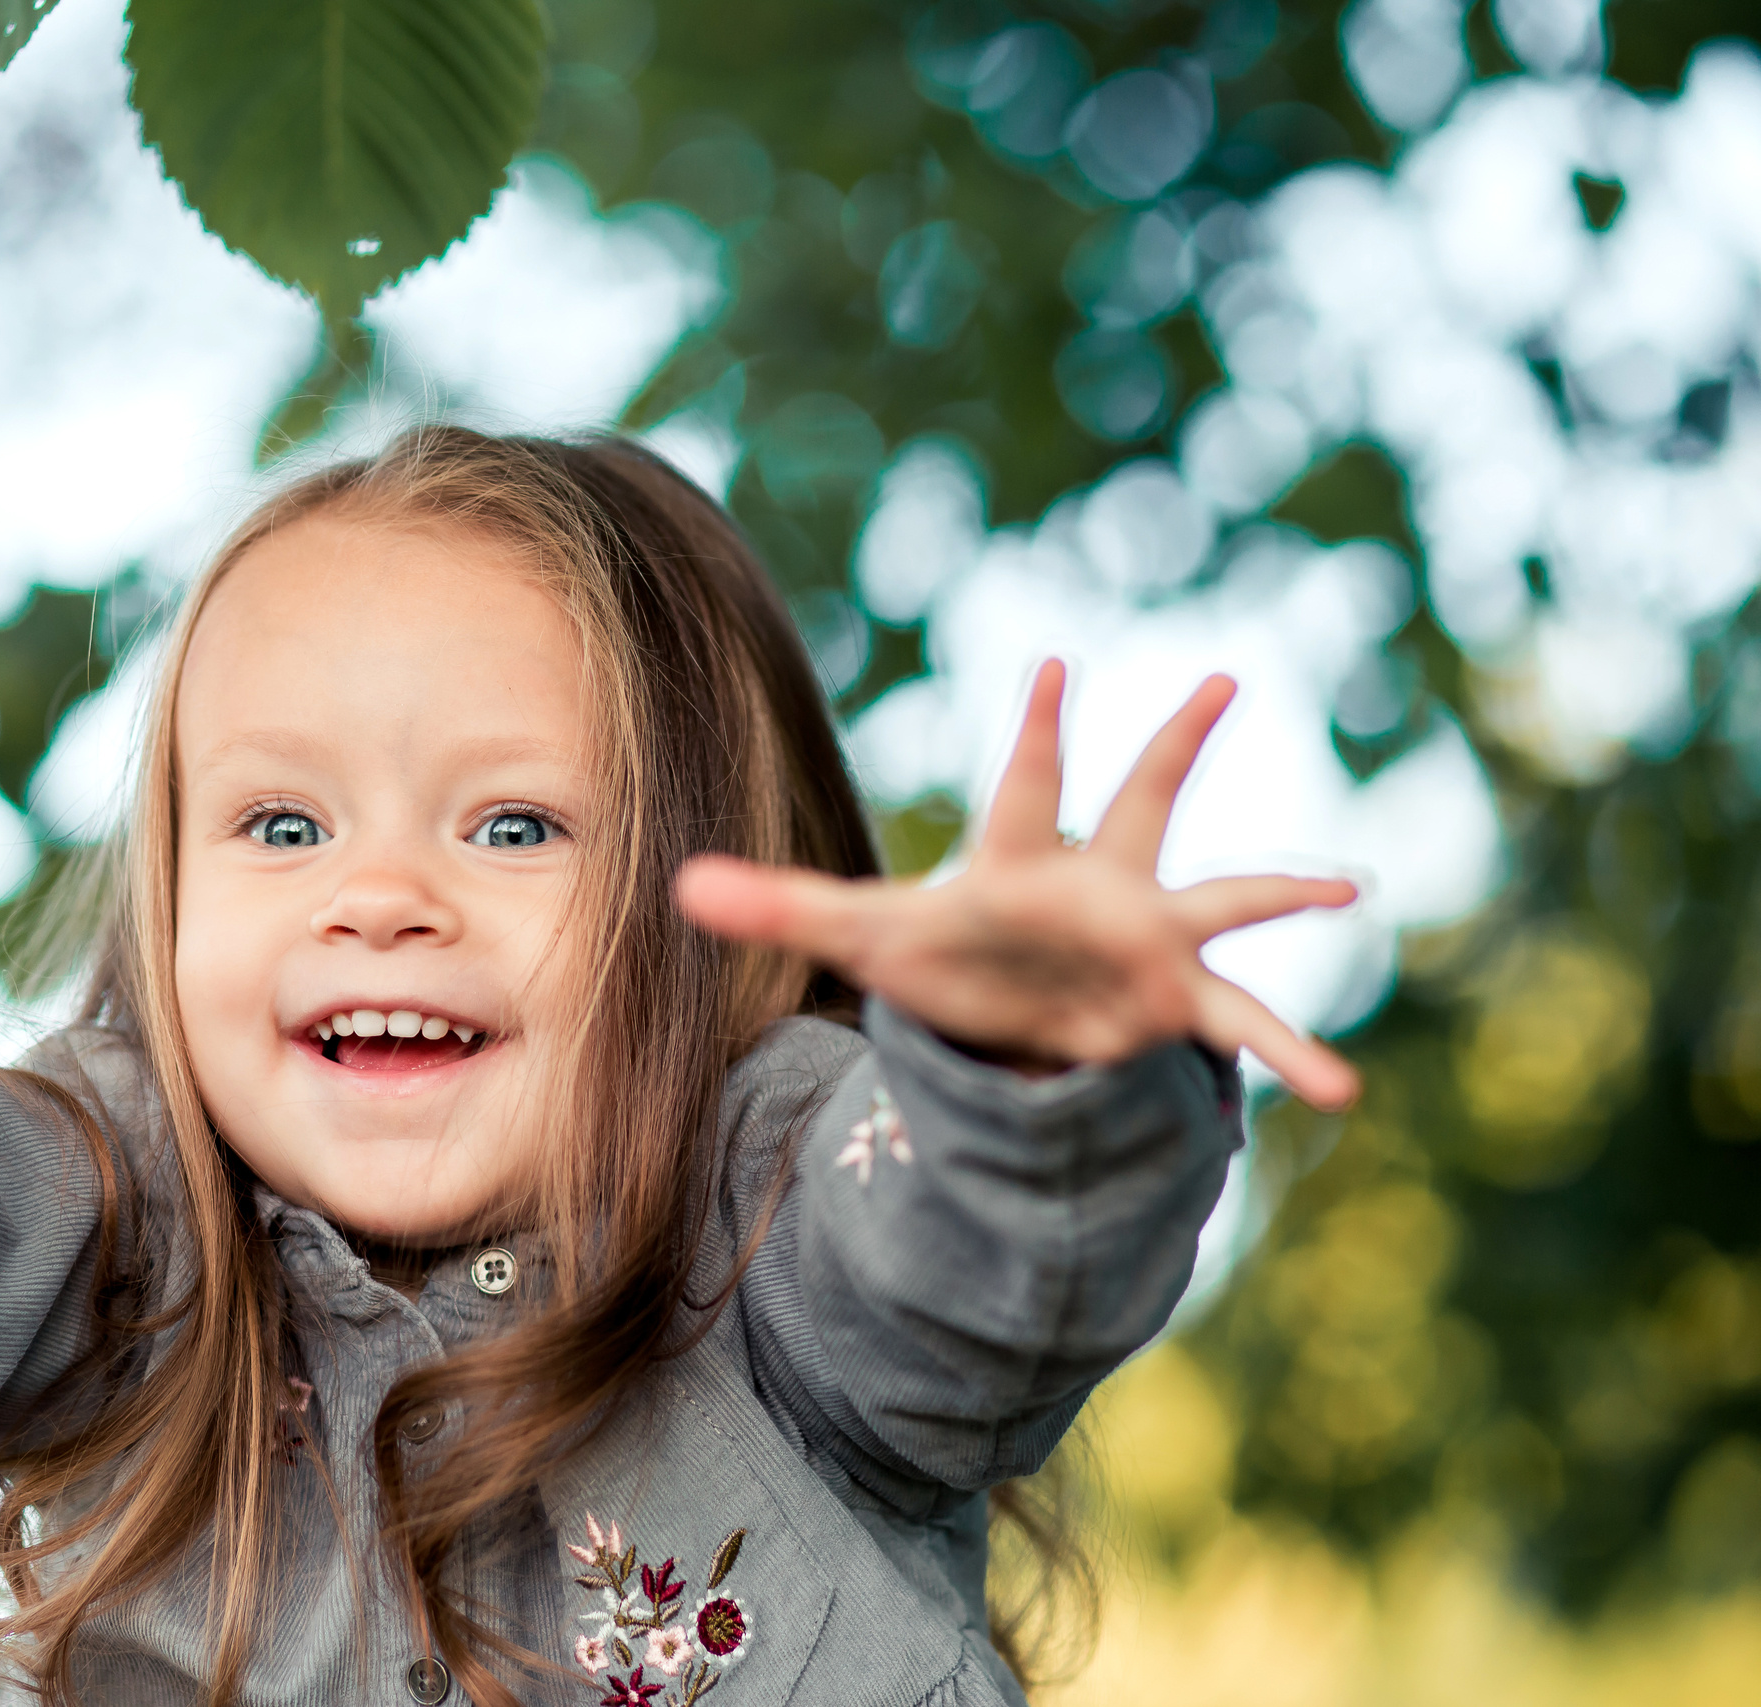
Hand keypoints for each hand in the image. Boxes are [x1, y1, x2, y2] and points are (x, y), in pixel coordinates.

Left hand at [676, 662, 1360, 1110]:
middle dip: (1173, 745)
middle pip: (1139, 802)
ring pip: (1222, 904)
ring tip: (1347, 887)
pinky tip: (1345, 1090)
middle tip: (1219, 679)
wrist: (1006, 1016)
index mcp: (1018, 863)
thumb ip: (776, 906)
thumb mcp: (857, 935)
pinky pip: (1244, 1025)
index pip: (1023, 789)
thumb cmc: (940, 957)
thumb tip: (675, 886)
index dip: (1034, 732)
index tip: (1051, 666)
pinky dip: (1294, 1055)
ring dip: (1282, 892)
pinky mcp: (1173, 1006)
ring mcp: (1146, 940)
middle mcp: (1095, 884)